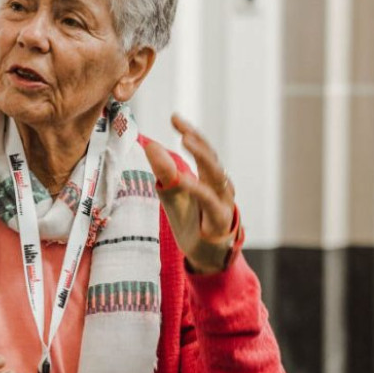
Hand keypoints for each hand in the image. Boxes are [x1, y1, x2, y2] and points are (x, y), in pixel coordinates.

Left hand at [143, 114, 239, 273]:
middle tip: (181, 126)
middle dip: (197, 140)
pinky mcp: (220, 219)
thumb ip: (165, 171)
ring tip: (185, 140)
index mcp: (209, 177)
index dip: (191, 132)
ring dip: (202, 155)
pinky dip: (196, 188)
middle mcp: (220, 185)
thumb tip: (150, 144)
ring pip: (216, 174)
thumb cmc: (192, 221)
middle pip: (212, 157)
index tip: (174, 117)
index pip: (203, 149)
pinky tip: (182, 179)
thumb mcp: (174, 195)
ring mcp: (223, 201)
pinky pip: (209, 200)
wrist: (205, 255)